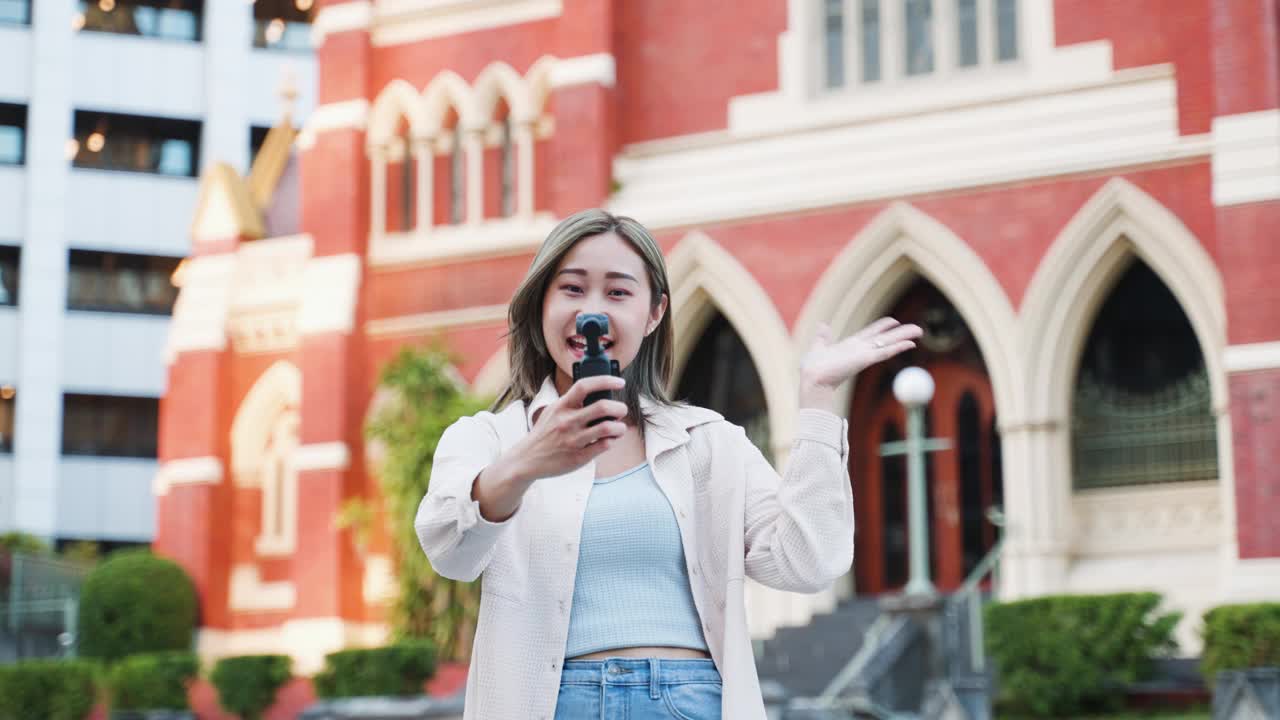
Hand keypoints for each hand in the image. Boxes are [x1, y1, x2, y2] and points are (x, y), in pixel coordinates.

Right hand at [510, 375, 627, 482]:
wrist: (528, 459)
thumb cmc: (546, 432)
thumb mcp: (553, 411)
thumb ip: (572, 402)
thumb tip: (600, 392)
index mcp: (561, 406)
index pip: (584, 386)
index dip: (605, 380)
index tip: (620, 382)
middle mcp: (567, 422)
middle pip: (602, 407)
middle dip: (619, 408)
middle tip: (621, 410)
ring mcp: (573, 440)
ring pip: (608, 428)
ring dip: (620, 427)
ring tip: (619, 427)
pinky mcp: (578, 457)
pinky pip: (604, 446)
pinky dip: (612, 441)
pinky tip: (610, 439)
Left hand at [799, 317, 922, 395]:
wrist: (812, 379)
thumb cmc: (813, 368)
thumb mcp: (818, 347)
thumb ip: (823, 337)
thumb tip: (822, 325)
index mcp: (851, 345)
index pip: (871, 333)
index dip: (882, 326)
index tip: (894, 321)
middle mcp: (861, 349)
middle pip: (885, 338)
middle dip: (901, 333)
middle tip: (917, 329)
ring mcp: (864, 354)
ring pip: (889, 343)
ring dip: (904, 337)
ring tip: (920, 331)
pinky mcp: (865, 360)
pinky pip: (885, 352)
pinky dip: (898, 347)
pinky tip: (910, 343)